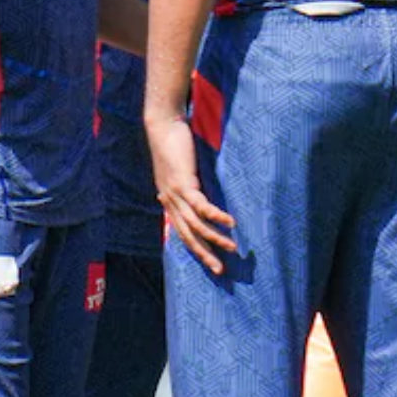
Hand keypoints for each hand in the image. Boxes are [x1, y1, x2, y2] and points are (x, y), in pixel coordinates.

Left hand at [147, 116, 236, 273]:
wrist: (163, 125)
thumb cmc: (173, 144)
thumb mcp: (178, 169)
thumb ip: (185, 184)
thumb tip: (193, 192)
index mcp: (168, 200)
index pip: (182, 232)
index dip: (196, 248)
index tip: (210, 262)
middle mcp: (170, 201)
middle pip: (188, 236)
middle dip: (205, 255)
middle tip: (220, 271)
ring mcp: (175, 194)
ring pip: (196, 225)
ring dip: (215, 239)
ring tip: (233, 248)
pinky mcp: (184, 183)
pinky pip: (202, 206)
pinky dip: (216, 217)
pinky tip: (231, 223)